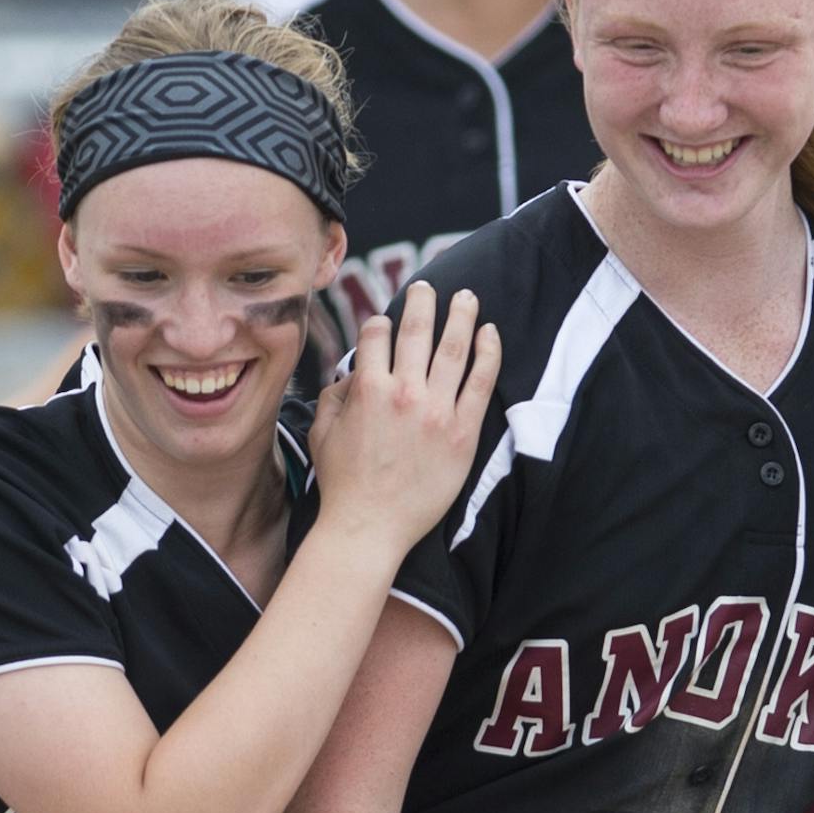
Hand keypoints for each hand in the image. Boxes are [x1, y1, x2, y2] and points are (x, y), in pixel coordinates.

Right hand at [310, 282, 500, 552]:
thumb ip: (335, 396)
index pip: (377, 334)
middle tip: (428, 285)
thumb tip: (352, 374)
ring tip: (467, 296)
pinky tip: (491, 333)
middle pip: (417, 330)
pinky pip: (481, 382)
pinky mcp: (463, 433)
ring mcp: (436, 411)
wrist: (369, 527)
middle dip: (422, 300)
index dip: (379, 323)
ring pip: (454, 348)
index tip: (386, 322)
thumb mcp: (323, 433)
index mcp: (367, 389)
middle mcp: (403, 393)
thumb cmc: (343, 483)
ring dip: (461, 315)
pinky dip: (488, 353)